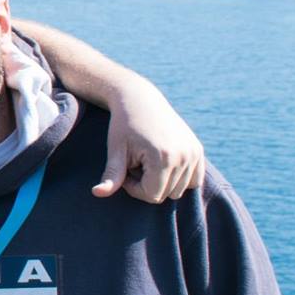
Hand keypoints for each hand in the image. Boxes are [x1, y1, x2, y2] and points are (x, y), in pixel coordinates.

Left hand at [94, 77, 205, 202]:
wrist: (139, 99)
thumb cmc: (123, 125)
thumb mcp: (115, 150)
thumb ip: (112, 175)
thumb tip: (97, 193)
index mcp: (163, 158)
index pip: (152, 196)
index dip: (134, 188)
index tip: (125, 169)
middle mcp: (183, 156)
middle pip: (166, 194)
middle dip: (147, 184)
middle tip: (136, 163)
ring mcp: (194, 153)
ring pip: (179, 190)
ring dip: (161, 181)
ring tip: (147, 161)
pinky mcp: (198, 150)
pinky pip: (193, 180)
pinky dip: (178, 178)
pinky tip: (162, 163)